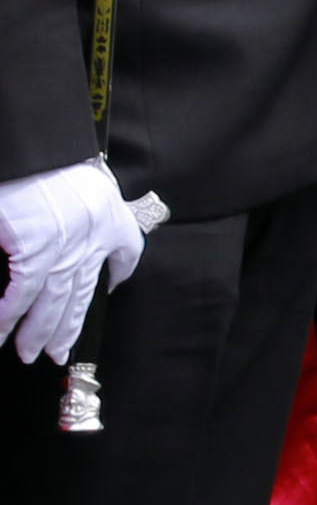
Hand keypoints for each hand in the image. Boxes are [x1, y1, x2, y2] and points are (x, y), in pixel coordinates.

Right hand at [0, 160, 163, 366]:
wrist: (41, 149)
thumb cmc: (58, 161)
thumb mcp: (96, 186)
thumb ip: (98, 215)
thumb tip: (94, 249)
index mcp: (109, 223)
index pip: (117, 263)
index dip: (112, 282)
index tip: (99, 303)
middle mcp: (91, 242)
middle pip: (78, 295)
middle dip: (66, 329)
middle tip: (55, 354)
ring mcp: (64, 249)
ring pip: (52, 302)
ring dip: (38, 331)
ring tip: (28, 353)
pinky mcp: (36, 250)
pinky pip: (24, 293)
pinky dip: (10, 314)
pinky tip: (2, 332)